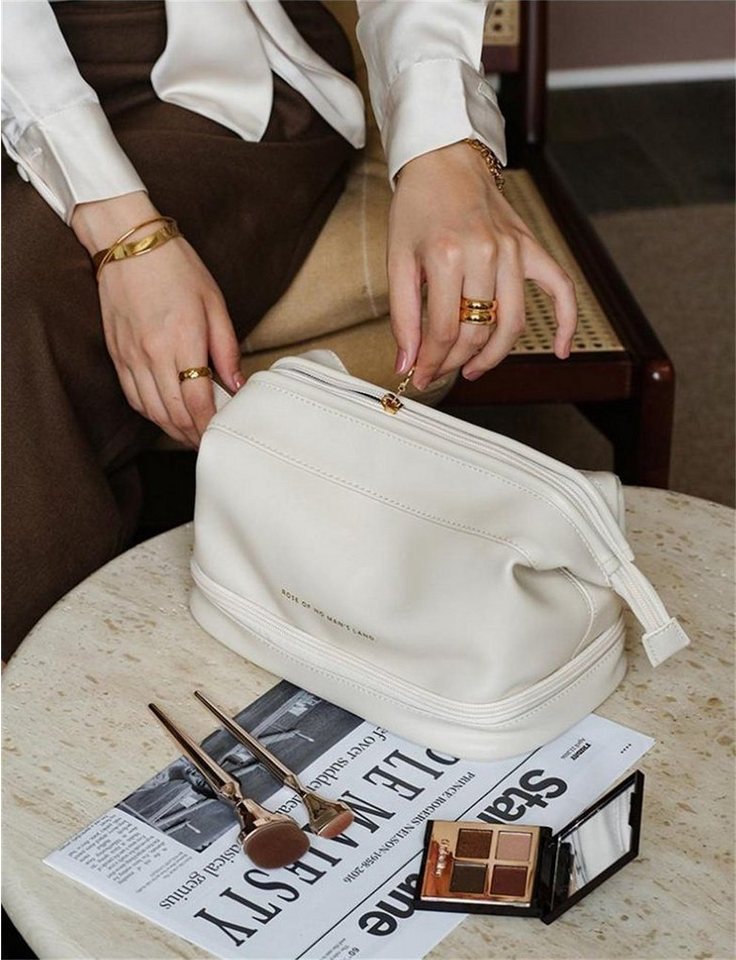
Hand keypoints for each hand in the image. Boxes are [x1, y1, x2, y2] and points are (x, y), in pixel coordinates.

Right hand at [72, 192, 241, 446]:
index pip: (197, 400)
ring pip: (151, 410)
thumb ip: (226, 348)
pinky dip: (150, 413)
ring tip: (190, 434)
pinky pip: (132, 396)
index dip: (209, 424)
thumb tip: (236, 384)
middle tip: (209, 440)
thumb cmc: (177, 268)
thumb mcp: (214, 303)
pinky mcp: (116, 354)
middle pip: (174, 412)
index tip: (220, 432)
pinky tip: (165, 416)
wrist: (129, 243)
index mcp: (183, 340)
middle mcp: (153, 353)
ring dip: (172, 428)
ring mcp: (131, 356)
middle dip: (193, 433)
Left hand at [387, 142, 577, 389]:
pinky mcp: (532, 248)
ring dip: (492, 356)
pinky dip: (565, 322)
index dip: (430, 362)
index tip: (418, 375)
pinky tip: (560, 349)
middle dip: (454, 363)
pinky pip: (560, 289)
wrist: (444, 159)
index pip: (443, 331)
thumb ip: (402, 315)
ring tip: (472, 369)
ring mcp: (514, 251)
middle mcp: (486, 254)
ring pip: (512, 323)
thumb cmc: (418, 205)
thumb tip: (405, 361)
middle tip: (437, 373)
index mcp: (448, 255)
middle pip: (477, 333)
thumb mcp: (397, 259)